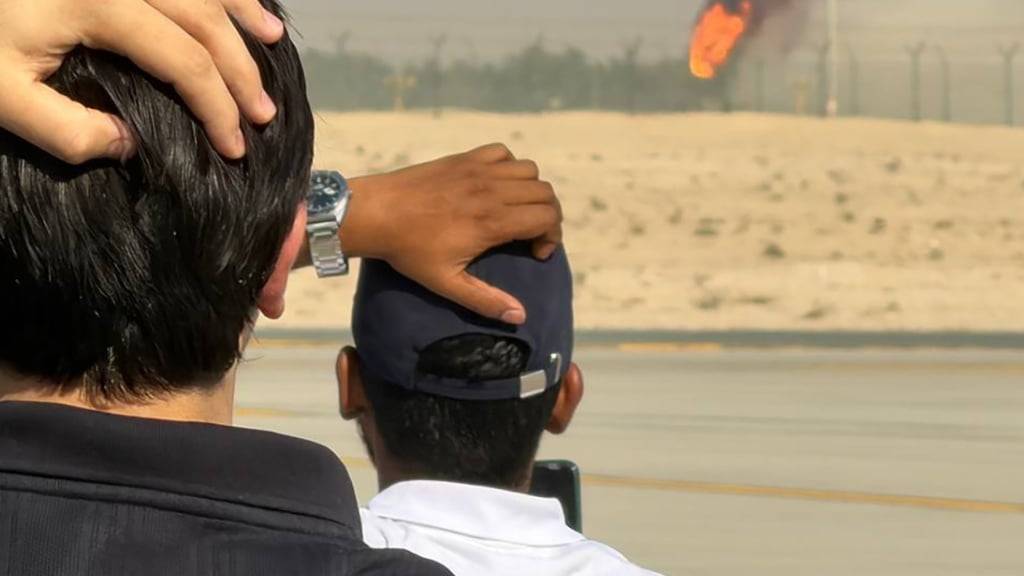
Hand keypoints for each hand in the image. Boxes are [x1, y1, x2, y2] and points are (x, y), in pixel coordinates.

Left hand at [0, 0, 283, 163]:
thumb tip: (130, 146)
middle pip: (204, 20)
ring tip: (272, 45)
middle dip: (240, 71)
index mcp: (98, 4)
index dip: (217, 106)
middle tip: (264, 115)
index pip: (182, 60)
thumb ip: (66, 131)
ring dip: (241, 14)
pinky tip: (238, 0)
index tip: (235, 146)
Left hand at [340, 144, 562, 324]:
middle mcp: (492, 190)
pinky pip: (503, 153)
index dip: (552, 237)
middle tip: (531, 235)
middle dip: (548, 216)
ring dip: (531, 191)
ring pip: (529, 170)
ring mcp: (478, 170)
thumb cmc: (409, 251)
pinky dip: (509, 166)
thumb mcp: (446, 282)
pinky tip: (496, 185)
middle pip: (545, 193)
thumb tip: (519, 316)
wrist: (376, 212)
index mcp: (492, 222)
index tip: (535, 253)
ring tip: (516, 211)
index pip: (547, 217)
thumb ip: (484, 300)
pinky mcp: (464, 158)